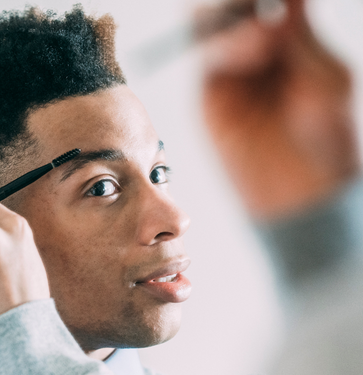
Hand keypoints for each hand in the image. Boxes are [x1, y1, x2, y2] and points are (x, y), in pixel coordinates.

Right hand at [201, 0, 359, 219]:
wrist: (301, 191)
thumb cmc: (329, 137)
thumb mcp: (328, 79)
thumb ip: (302, 36)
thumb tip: (279, 4)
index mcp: (293, 36)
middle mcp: (258, 48)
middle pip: (235, 6)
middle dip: (241, 0)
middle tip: (256, 1)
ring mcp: (233, 71)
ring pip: (214, 24)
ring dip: (232, 15)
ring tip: (265, 32)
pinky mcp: (213, 97)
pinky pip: (209, 59)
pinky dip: (226, 45)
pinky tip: (256, 47)